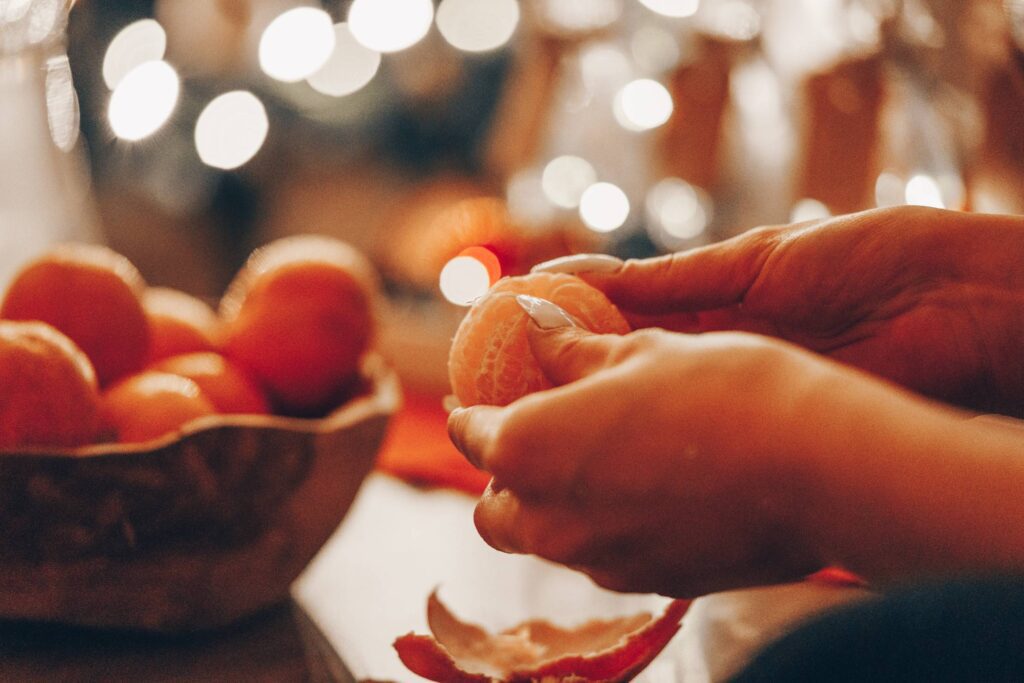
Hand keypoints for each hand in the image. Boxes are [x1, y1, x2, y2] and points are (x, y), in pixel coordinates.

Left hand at [447, 318, 961, 597]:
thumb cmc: (723, 390)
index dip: (475, 413)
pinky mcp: (647, 582)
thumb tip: (531, 319)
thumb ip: (569, 347)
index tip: (484, 399)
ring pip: (546, 539)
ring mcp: (598, 561)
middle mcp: (549, 520)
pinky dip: (603, 525)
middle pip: (495, 511)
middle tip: (538, 435)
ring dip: (552, 503)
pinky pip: (601, 555)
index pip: (472, 435)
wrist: (819, 468)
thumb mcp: (639, 352)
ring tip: (598, 458)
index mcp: (528, 449)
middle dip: (505, 476)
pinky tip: (649, 487)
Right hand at [540, 207, 1023, 415]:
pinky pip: (698, 442)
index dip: (568, 331)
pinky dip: (650, 450)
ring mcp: (741, 399)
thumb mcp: (751, 261)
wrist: (959, 310)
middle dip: (572, 386)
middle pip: (630, 375)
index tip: (509, 339)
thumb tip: (576, 277)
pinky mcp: (768, 433)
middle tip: (504, 402)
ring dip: (600, 426)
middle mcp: (720, 359)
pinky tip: (600, 461)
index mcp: (717, 307)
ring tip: (534, 440)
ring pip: (655, 415)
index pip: (623, 322)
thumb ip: (667, 281)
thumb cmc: (864, 261)